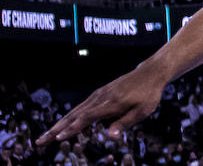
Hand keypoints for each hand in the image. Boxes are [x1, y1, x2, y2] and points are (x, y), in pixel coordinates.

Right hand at [38, 66, 165, 146]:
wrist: (151, 72)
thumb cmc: (149, 94)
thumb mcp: (143, 111)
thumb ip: (125, 123)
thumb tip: (110, 137)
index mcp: (110, 104)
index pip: (86, 118)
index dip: (71, 129)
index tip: (57, 139)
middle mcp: (101, 98)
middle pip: (74, 115)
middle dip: (55, 130)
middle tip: (39, 142)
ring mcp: (99, 95)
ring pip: (74, 111)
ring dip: (58, 125)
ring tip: (45, 137)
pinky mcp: (99, 94)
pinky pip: (80, 107)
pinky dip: (68, 117)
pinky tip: (62, 125)